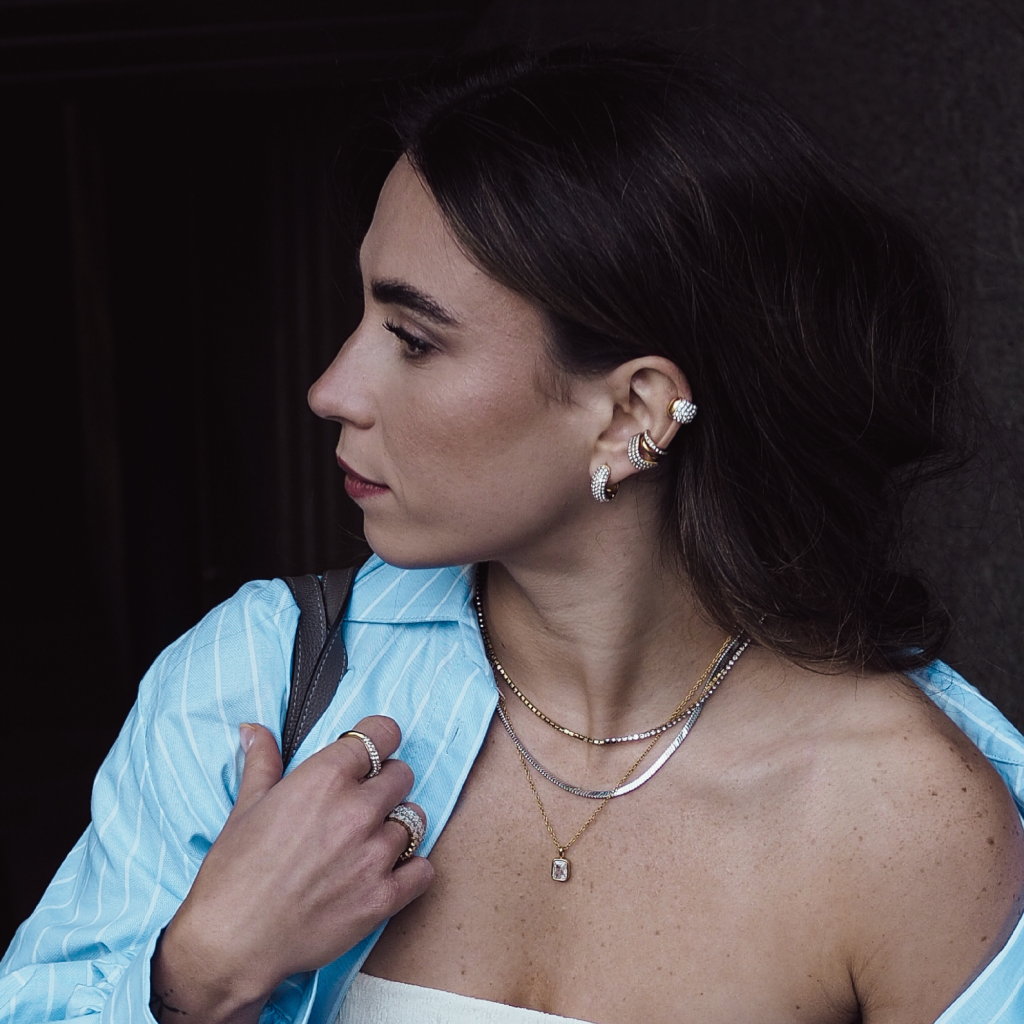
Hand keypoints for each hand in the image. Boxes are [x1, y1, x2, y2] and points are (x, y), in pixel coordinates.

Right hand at [150, 717, 432, 1023]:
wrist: (231, 944)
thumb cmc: (233, 875)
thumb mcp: (245, 807)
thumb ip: (262, 762)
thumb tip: (255, 730)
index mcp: (325, 778)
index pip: (383, 734)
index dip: (377, 740)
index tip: (371, 751)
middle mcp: (357, 810)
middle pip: (403, 774)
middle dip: (386, 783)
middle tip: (363, 802)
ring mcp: (375, 854)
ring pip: (414, 820)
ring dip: (396, 827)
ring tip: (368, 841)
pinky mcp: (384, 897)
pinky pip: (424, 869)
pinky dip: (412, 869)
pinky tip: (388, 872)